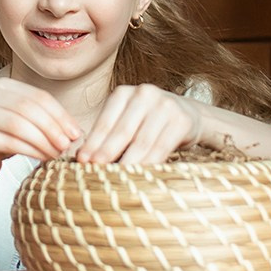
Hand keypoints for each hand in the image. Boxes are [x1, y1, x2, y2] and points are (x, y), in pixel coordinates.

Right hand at [0, 79, 80, 180]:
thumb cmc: (3, 139)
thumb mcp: (26, 123)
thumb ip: (46, 120)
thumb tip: (76, 131)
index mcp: (1, 85)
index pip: (37, 96)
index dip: (60, 114)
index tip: (75, 133)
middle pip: (28, 108)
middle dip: (52, 128)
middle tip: (67, 145)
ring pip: (19, 125)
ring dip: (43, 141)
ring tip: (56, 153)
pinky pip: (10, 142)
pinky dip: (31, 151)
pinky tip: (42, 158)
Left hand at [76, 84, 203, 164]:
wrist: (189, 114)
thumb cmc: (148, 121)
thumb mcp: (126, 119)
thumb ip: (108, 133)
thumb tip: (83, 156)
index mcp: (124, 92)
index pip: (105, 121)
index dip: (93, 143)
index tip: (82, 160)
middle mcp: (144, 94)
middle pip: (122, 131)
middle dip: (106, 153)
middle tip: (94, 170)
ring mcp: (165, 105)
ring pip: (141, 142)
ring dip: (127, 163)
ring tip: (115, 178)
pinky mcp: (181, 120)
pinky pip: (161, 147)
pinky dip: (149, 164)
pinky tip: (139, 175)